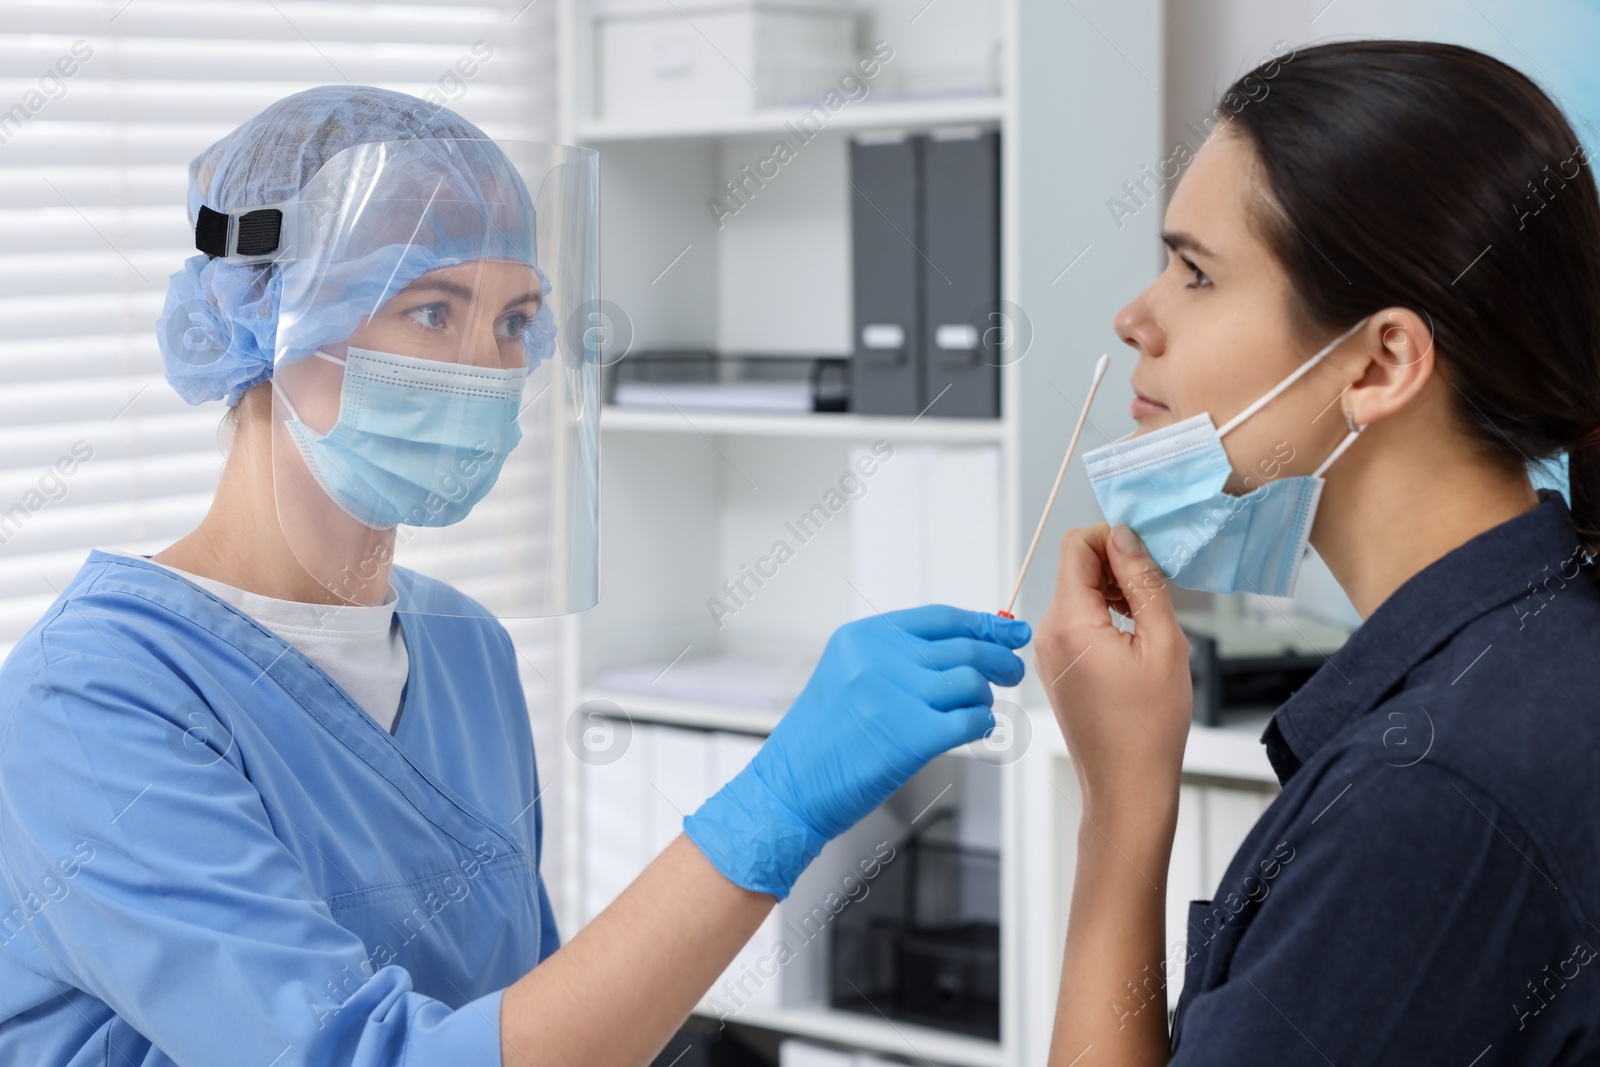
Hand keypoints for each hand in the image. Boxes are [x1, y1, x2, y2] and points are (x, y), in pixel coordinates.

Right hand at [684, 605, 1030, 897]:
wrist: (790, 788)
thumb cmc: (823, 740)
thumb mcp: (849, 676)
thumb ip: (899, 657)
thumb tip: (969, 644)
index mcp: (863, 637)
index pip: (942, 618)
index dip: (983, 624)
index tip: (1009, 631)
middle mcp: (879, 658)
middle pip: (965, 648)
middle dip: (999, 659)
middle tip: (1012, 671)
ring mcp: (896, 696)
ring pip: (973, 682)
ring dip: (985, 697)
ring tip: (976, 709)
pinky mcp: (912, 736)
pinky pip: (972, 720)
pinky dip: (981, 725)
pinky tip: (974, 730)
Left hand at [1037, 523, 1190, 820]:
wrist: (1127, 786)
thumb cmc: (1148, 726)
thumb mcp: (1162, 643)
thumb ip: (1143, 582)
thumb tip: (1127, 537)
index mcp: (1068, 621)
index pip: (1076, 545)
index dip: (1113, 538)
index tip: (1147, 555)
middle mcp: (1047, 632)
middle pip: (1076, 567)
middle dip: (1117, 566)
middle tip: (1158, 591)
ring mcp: (1048, 651)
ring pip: (1079, 593)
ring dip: (1114, 592)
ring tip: (1149, 621)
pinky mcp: (1056, 666)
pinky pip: (1077, 621)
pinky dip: (1105, 617)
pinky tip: (1134, 641)